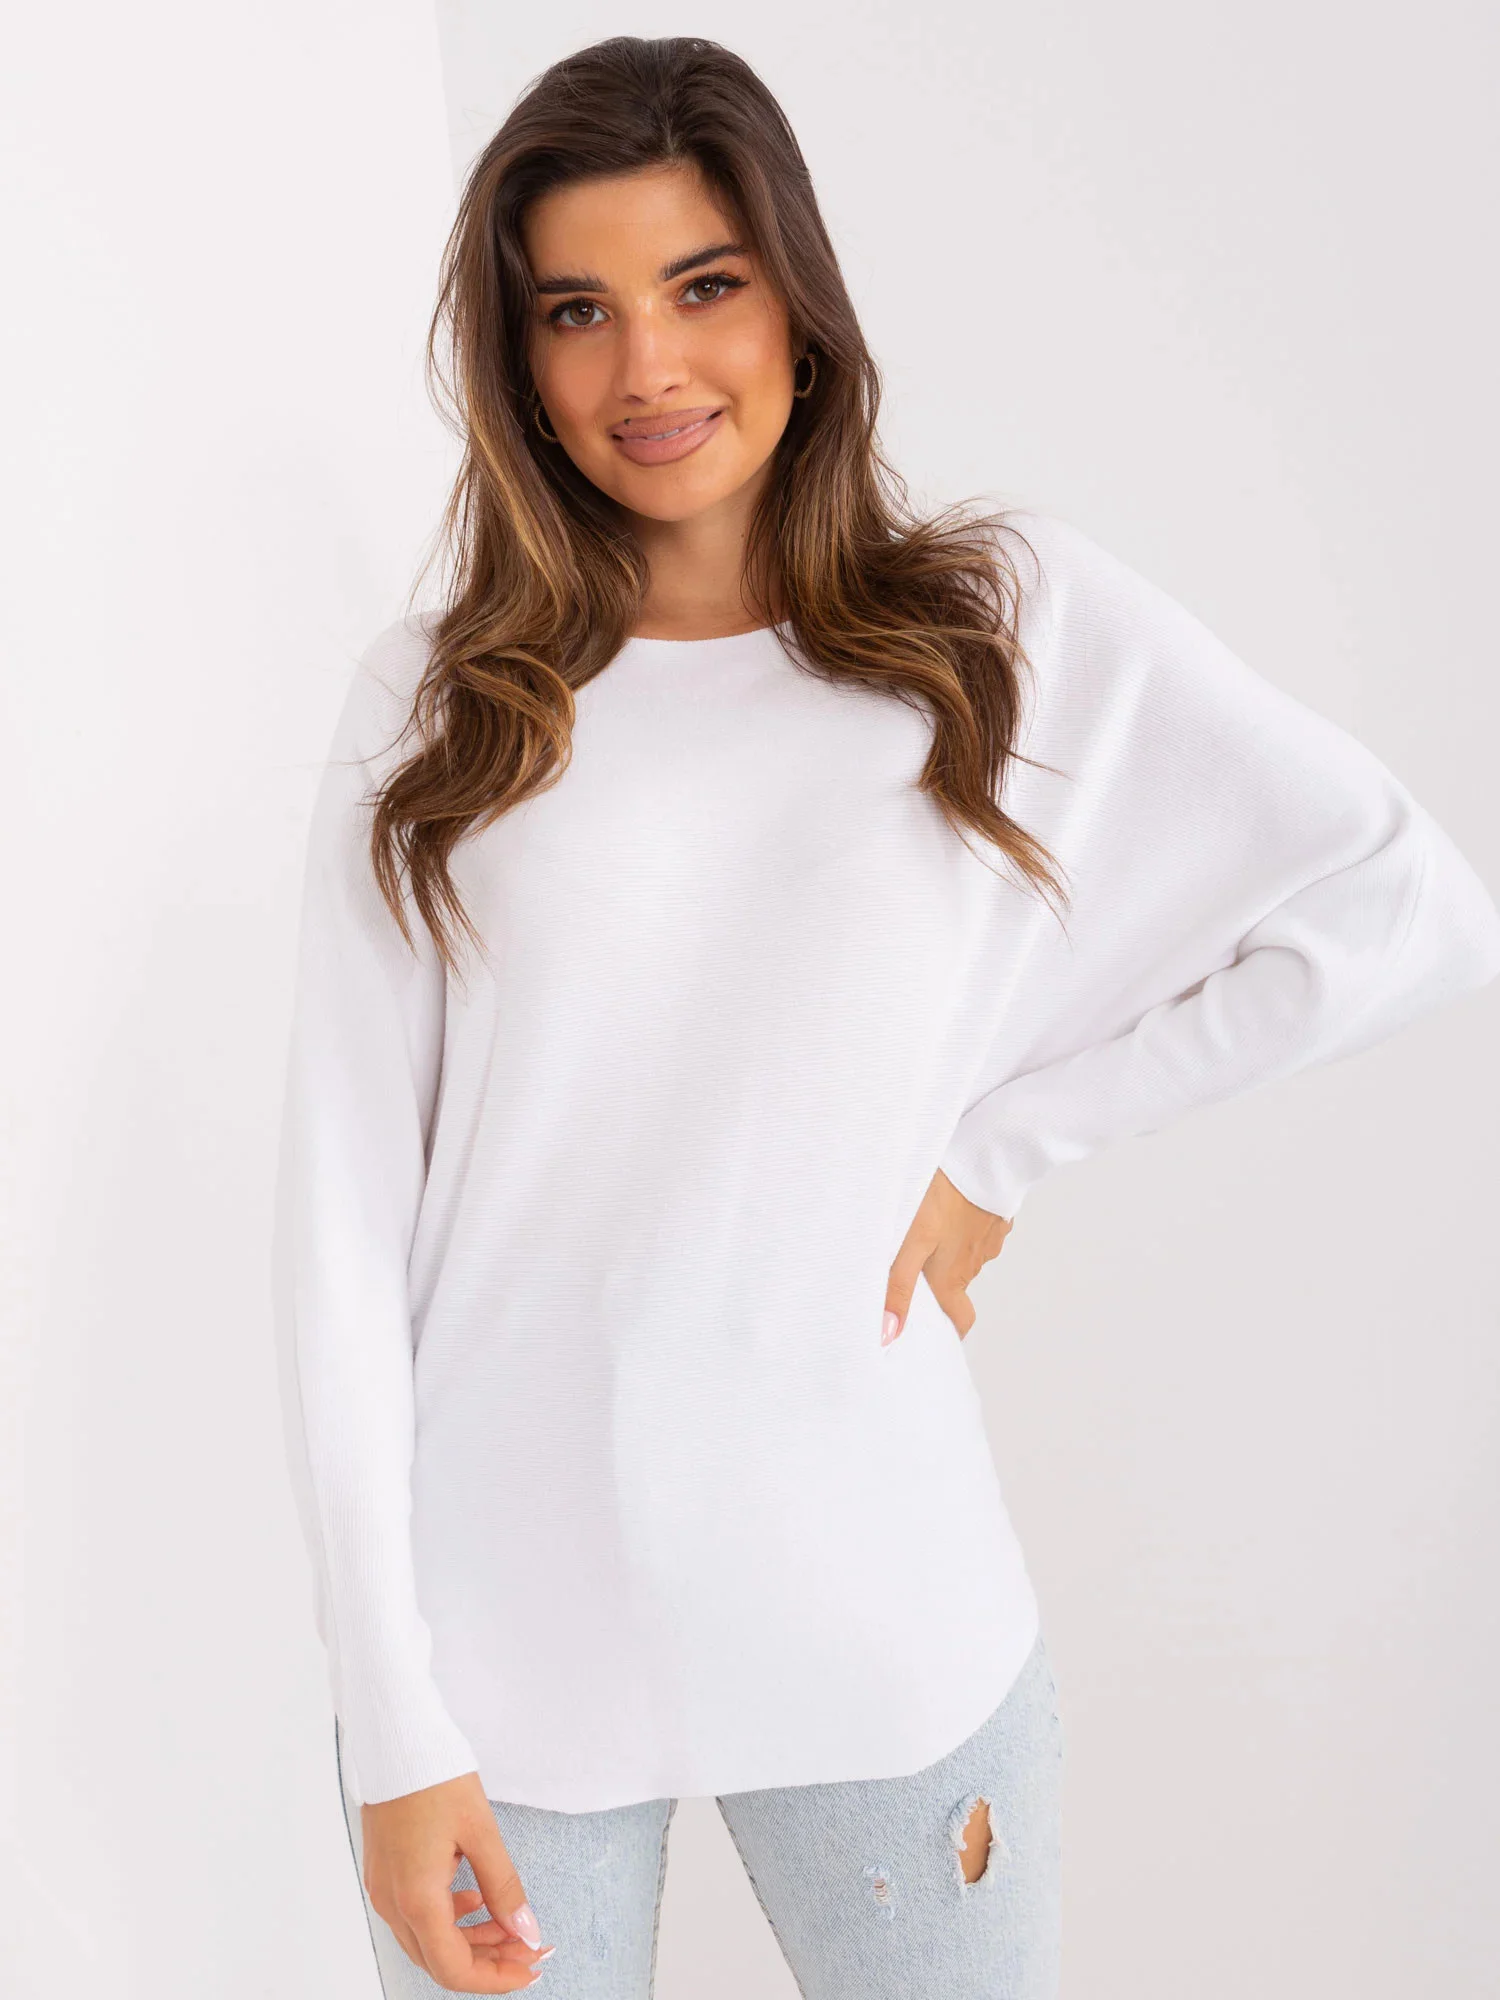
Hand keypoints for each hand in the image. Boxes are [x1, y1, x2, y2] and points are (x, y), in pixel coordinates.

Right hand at [360, 1770, 554, 1992]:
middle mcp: (393, 1902)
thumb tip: (527, 1931)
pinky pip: (417, 1914)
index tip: (531, 1967)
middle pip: (440, 1960)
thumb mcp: (481, 1831)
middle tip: (529, 1947)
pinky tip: (476, 1898)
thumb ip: (504, 1887)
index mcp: (416, 1898)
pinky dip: (450, 1919)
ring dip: (471, 1941)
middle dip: (489, 1961)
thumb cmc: (435, 1778)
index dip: (495, 1978)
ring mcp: (384, 1888)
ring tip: (510, 1926)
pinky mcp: (385, 1872)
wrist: (395, 1740)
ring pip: (428, 1940)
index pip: (454, 1969)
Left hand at [884, 1168, 1011, 1343]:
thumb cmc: (945, 1199)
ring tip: (927, 1231)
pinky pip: (978, 1227)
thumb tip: (889, 1333)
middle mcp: (974, 1263)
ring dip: (950, 1249)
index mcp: (953, 1276)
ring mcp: (989, 1237)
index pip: (961, 1320)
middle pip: (958, 1285)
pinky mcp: (995, 1213)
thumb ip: (899, 1285)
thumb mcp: (912, 1242)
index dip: (949, 1328)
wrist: (985, 1156)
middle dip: (940, 1284)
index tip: (934, 1330)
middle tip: (915, 1269)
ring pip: (966, 1254)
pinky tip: (949, 1206)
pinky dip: (964, 1223)